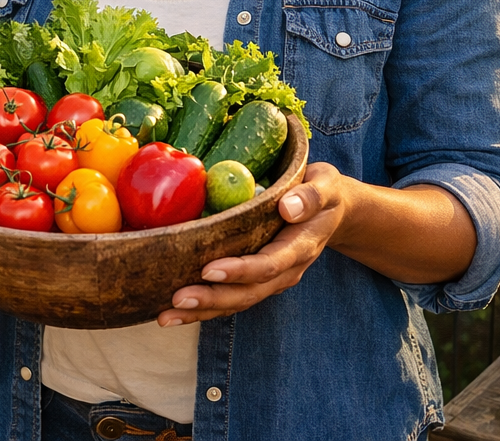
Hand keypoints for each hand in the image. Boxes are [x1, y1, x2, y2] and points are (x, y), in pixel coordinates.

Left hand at [158, 161, 347, 326]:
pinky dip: (204, 308)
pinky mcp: (258, 280)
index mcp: (300, 247)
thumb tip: (288, 207)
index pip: (268, 264)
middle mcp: (286, 270)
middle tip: (178, 300)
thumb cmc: (323, 192)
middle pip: (248, 293)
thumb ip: (311, 196)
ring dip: (202, 311)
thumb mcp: (325, 185)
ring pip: (237, 302)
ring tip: (166, 315)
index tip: (209, 269)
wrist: (332, 212)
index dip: (240, 271)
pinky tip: (173, 311)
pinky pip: (231, 298)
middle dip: (212, 299)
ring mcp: (272, 279)